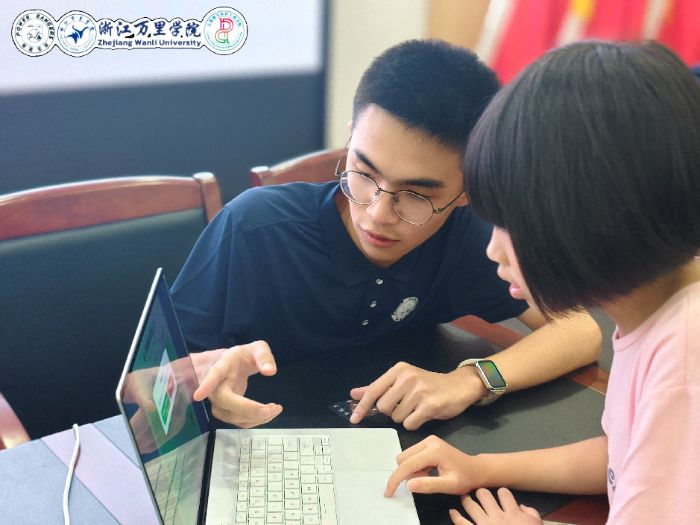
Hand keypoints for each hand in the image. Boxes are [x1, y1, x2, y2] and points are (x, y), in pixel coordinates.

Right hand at [191, 341, 282, 427]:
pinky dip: (255, 421)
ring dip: (254, 417)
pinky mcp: (225, 412)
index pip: (212, 376)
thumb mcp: (255, 348)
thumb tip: (270, 371)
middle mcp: (215, 387)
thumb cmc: (240, 357)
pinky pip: (238, 421)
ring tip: (276, 408)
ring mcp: (218, 402)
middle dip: (246, 409)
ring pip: (231, 416)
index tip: (198, 396)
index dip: (206, 385)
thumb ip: (264, 356)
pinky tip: (269, 413)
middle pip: (224, 401)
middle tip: (269, 409)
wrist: (225, 365)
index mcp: (221, 367)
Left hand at [349, 362, 484, 429]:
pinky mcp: (429, 406)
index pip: (373, 390)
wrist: (459, 386)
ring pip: (396, 417)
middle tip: (405, 405)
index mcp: (399, 370)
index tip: (354, 419)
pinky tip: (423, 414)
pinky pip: (410, 424)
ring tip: (417, 408)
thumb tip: (354, 393)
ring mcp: (419, 391)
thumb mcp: (403, 380)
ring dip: (404, 418)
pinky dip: (414, 424)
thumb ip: (379, 387)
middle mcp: (407, 378)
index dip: (362, 406)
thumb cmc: (429, 384)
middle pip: (383, 407)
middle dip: (391, 411)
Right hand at [385, 435, 481, 496]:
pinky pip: (412, 455)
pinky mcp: (428, 442)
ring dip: (411, 471)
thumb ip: (429, 485)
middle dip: (406, 474)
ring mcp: (428, 440)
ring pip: (406, 457)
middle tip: (422, 483)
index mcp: (433, 450)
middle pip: (403, 458)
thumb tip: (408, 485)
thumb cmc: (464, 478)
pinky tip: (428, 472)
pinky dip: (415, 467)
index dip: (396, 479)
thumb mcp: (449, 486)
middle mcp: (428, 441)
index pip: (407, 464)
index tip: (388, 492)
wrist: (475, 469)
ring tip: (428, 477)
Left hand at [450, 488, 541, 524]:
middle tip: (479, 495)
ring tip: (464, 498)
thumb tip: (522, 506)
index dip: (501, 493)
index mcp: (513, 514)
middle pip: (484, 495)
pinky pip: (462, 523)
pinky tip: (452, 512)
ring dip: (466, 500)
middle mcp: (498, 516)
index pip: (504, 493)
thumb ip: (531, 513)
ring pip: (471, 505)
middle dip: (481, 493)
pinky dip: (456, 516)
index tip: (499, 496)